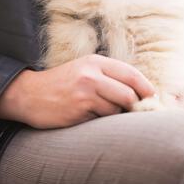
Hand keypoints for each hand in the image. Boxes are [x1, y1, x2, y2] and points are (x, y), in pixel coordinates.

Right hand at [0, 54, 155, 128]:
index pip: (131, 74)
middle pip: (128, 94)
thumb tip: (141, 91)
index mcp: (96, 62)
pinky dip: (100, 122)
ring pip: (116, 110)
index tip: (152, 98)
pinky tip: (87, 116)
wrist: (30, 94)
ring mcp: (84, 94)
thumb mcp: (86, 69)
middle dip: (135, 105)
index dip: (146, 88)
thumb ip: (110, 75)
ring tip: (100, 111)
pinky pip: (100, 121)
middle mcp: (91, 75)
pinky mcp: (77, 111)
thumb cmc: (64, 82)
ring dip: (115, 115)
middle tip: (134, 111)